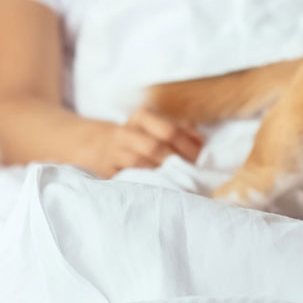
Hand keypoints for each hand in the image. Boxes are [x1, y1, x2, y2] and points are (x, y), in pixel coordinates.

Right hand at [90, 107, 205, 176]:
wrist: (101, 147)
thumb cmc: (140, 137)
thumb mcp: (158, 126)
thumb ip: (182, 130)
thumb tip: (201, 142)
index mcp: (142, 116)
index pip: (169, 130)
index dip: (188, 146)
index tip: (201, 158)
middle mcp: (126, 132)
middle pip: (156, 147)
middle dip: (178, 161)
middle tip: (193, 172)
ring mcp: (115, 152)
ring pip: (140, 164)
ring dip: (162, 173)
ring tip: (181, 180)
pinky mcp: (108, 171)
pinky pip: (129, 178)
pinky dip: (147, 183)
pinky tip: (162, 186)